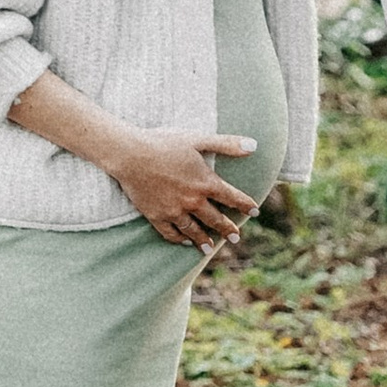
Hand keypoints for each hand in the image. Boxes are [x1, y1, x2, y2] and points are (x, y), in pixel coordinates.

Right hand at [111, 129, 260, 247]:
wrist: (130, 154)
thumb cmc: (164, 143)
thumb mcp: (198, 139)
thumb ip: (227, 144)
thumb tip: (254, 145)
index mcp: (205, 182)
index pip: (232, 197)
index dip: (246, 204)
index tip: (255, 211)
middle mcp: (192, 201)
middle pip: (215, 219)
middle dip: (228, 229)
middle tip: (236, 237)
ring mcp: (174, 211)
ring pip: (194, 231)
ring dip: (204, 240)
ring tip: (211, 248)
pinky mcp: (156, 216)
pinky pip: (171, 233)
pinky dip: (179, 239)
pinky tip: (184, 242)